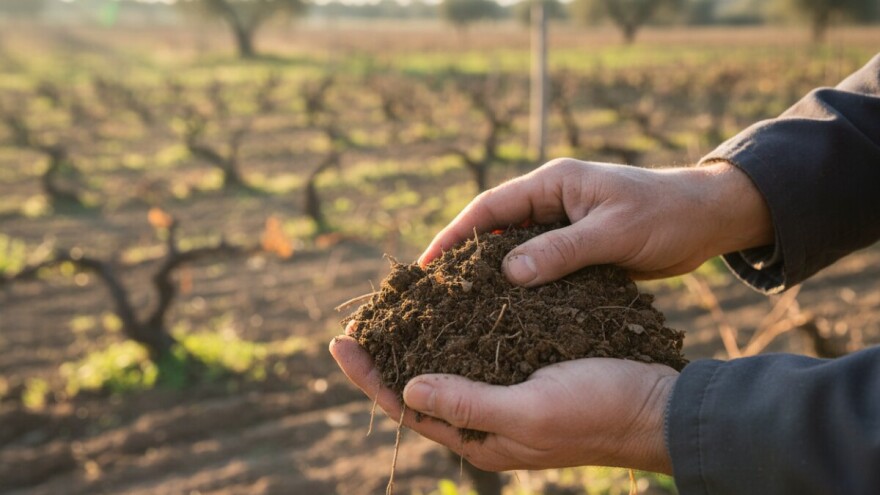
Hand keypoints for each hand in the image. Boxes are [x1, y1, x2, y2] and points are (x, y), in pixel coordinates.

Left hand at [330, 327, 677, 473]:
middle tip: (360, 324)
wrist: (659, 406)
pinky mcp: (530, 375)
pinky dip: (459, 333)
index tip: (341, 341)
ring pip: (450, 370)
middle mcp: (488, 422)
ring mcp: (509, 399)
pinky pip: (482, 356)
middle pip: (422, 390)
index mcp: (481, 439)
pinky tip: (453, 309)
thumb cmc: (599, 411)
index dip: (370, 377)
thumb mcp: (529, 412)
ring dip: (420, 344)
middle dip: (387, 360)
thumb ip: (468, 404)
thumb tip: (407, 389)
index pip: (408, 408)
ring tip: (396, 313)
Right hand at [419, 158, 772, 284]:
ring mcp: (563, 225)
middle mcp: (552, 202)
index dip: (454, 235)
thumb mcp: (613, 233)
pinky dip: (523, 285)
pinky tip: (509, 312)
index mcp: (553, 184)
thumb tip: (507, 273)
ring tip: (462, 309)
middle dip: (465, 258)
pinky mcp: (577, 248)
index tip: (428, 265)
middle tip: (436, 294)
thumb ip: (561, 251)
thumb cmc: (666, 216)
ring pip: (515, 251)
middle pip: (494, 230)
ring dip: (492, 275)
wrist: (708, 219)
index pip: (489, 208)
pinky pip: (540, 266)